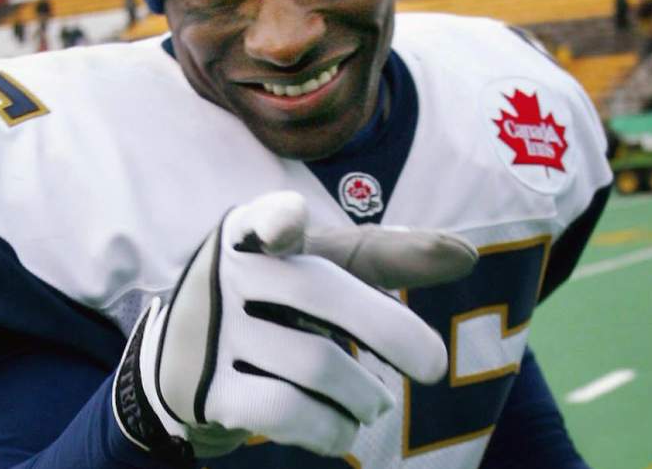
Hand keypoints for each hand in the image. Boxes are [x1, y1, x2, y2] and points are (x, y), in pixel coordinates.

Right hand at [112, 191, 476, 462]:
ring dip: (363, 395)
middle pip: (319, 292)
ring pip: (315, 363)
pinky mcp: (203, 390)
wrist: (184, 367)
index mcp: (250, 232)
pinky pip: (285, 411)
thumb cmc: (275, 304)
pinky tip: (342, 432)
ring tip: (375, 405)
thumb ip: (388, 257)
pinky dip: (329, 428)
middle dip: (390, 331)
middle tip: (435, 367)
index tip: (286, 226)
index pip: (267, 219)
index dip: (277, 220)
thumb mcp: (321, 270)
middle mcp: (222, 273)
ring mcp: (206, 333)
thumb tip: (467, 254)